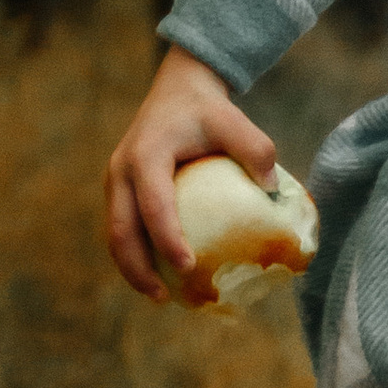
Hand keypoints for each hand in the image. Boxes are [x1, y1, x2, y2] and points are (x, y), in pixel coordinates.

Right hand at [104, 43, 277, 303]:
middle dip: (138, 268)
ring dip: (133, 268)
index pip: (154, 204)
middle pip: (121, 229)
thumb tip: (272, 190)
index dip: (167, 238)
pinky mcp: (120, 190)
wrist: (178, 89)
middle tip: (164, 298)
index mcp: (147, 155)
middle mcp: (122, 170)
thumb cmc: (209, 110)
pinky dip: (137, 255)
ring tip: (160, 297)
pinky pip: (124, 228)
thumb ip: (256, 150)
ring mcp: (116, 181)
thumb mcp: (235, 121)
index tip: (187, 266)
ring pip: (115, 233)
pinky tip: (162, 277)